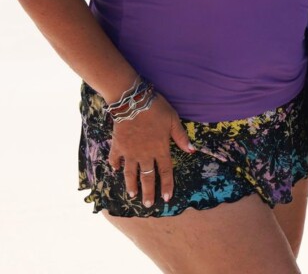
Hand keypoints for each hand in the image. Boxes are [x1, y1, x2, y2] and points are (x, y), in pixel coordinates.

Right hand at [106, 93, 194, 207]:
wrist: (132, 101)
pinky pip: (115, 159)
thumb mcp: (173, 120)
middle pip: (147, 177)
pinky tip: (116, 170)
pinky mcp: (118, 146)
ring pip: (130, 173)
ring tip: (132, 195)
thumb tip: (192, 150)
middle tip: (147, 205)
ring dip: (131, 185)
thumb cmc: (156, 108)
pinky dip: (115, 165)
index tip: (166, 198)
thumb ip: (181, 137)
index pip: (165, 171)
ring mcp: (129, 152)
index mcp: (160, 149)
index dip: (167, 185)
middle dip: (148, 192)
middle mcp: (145, 154)